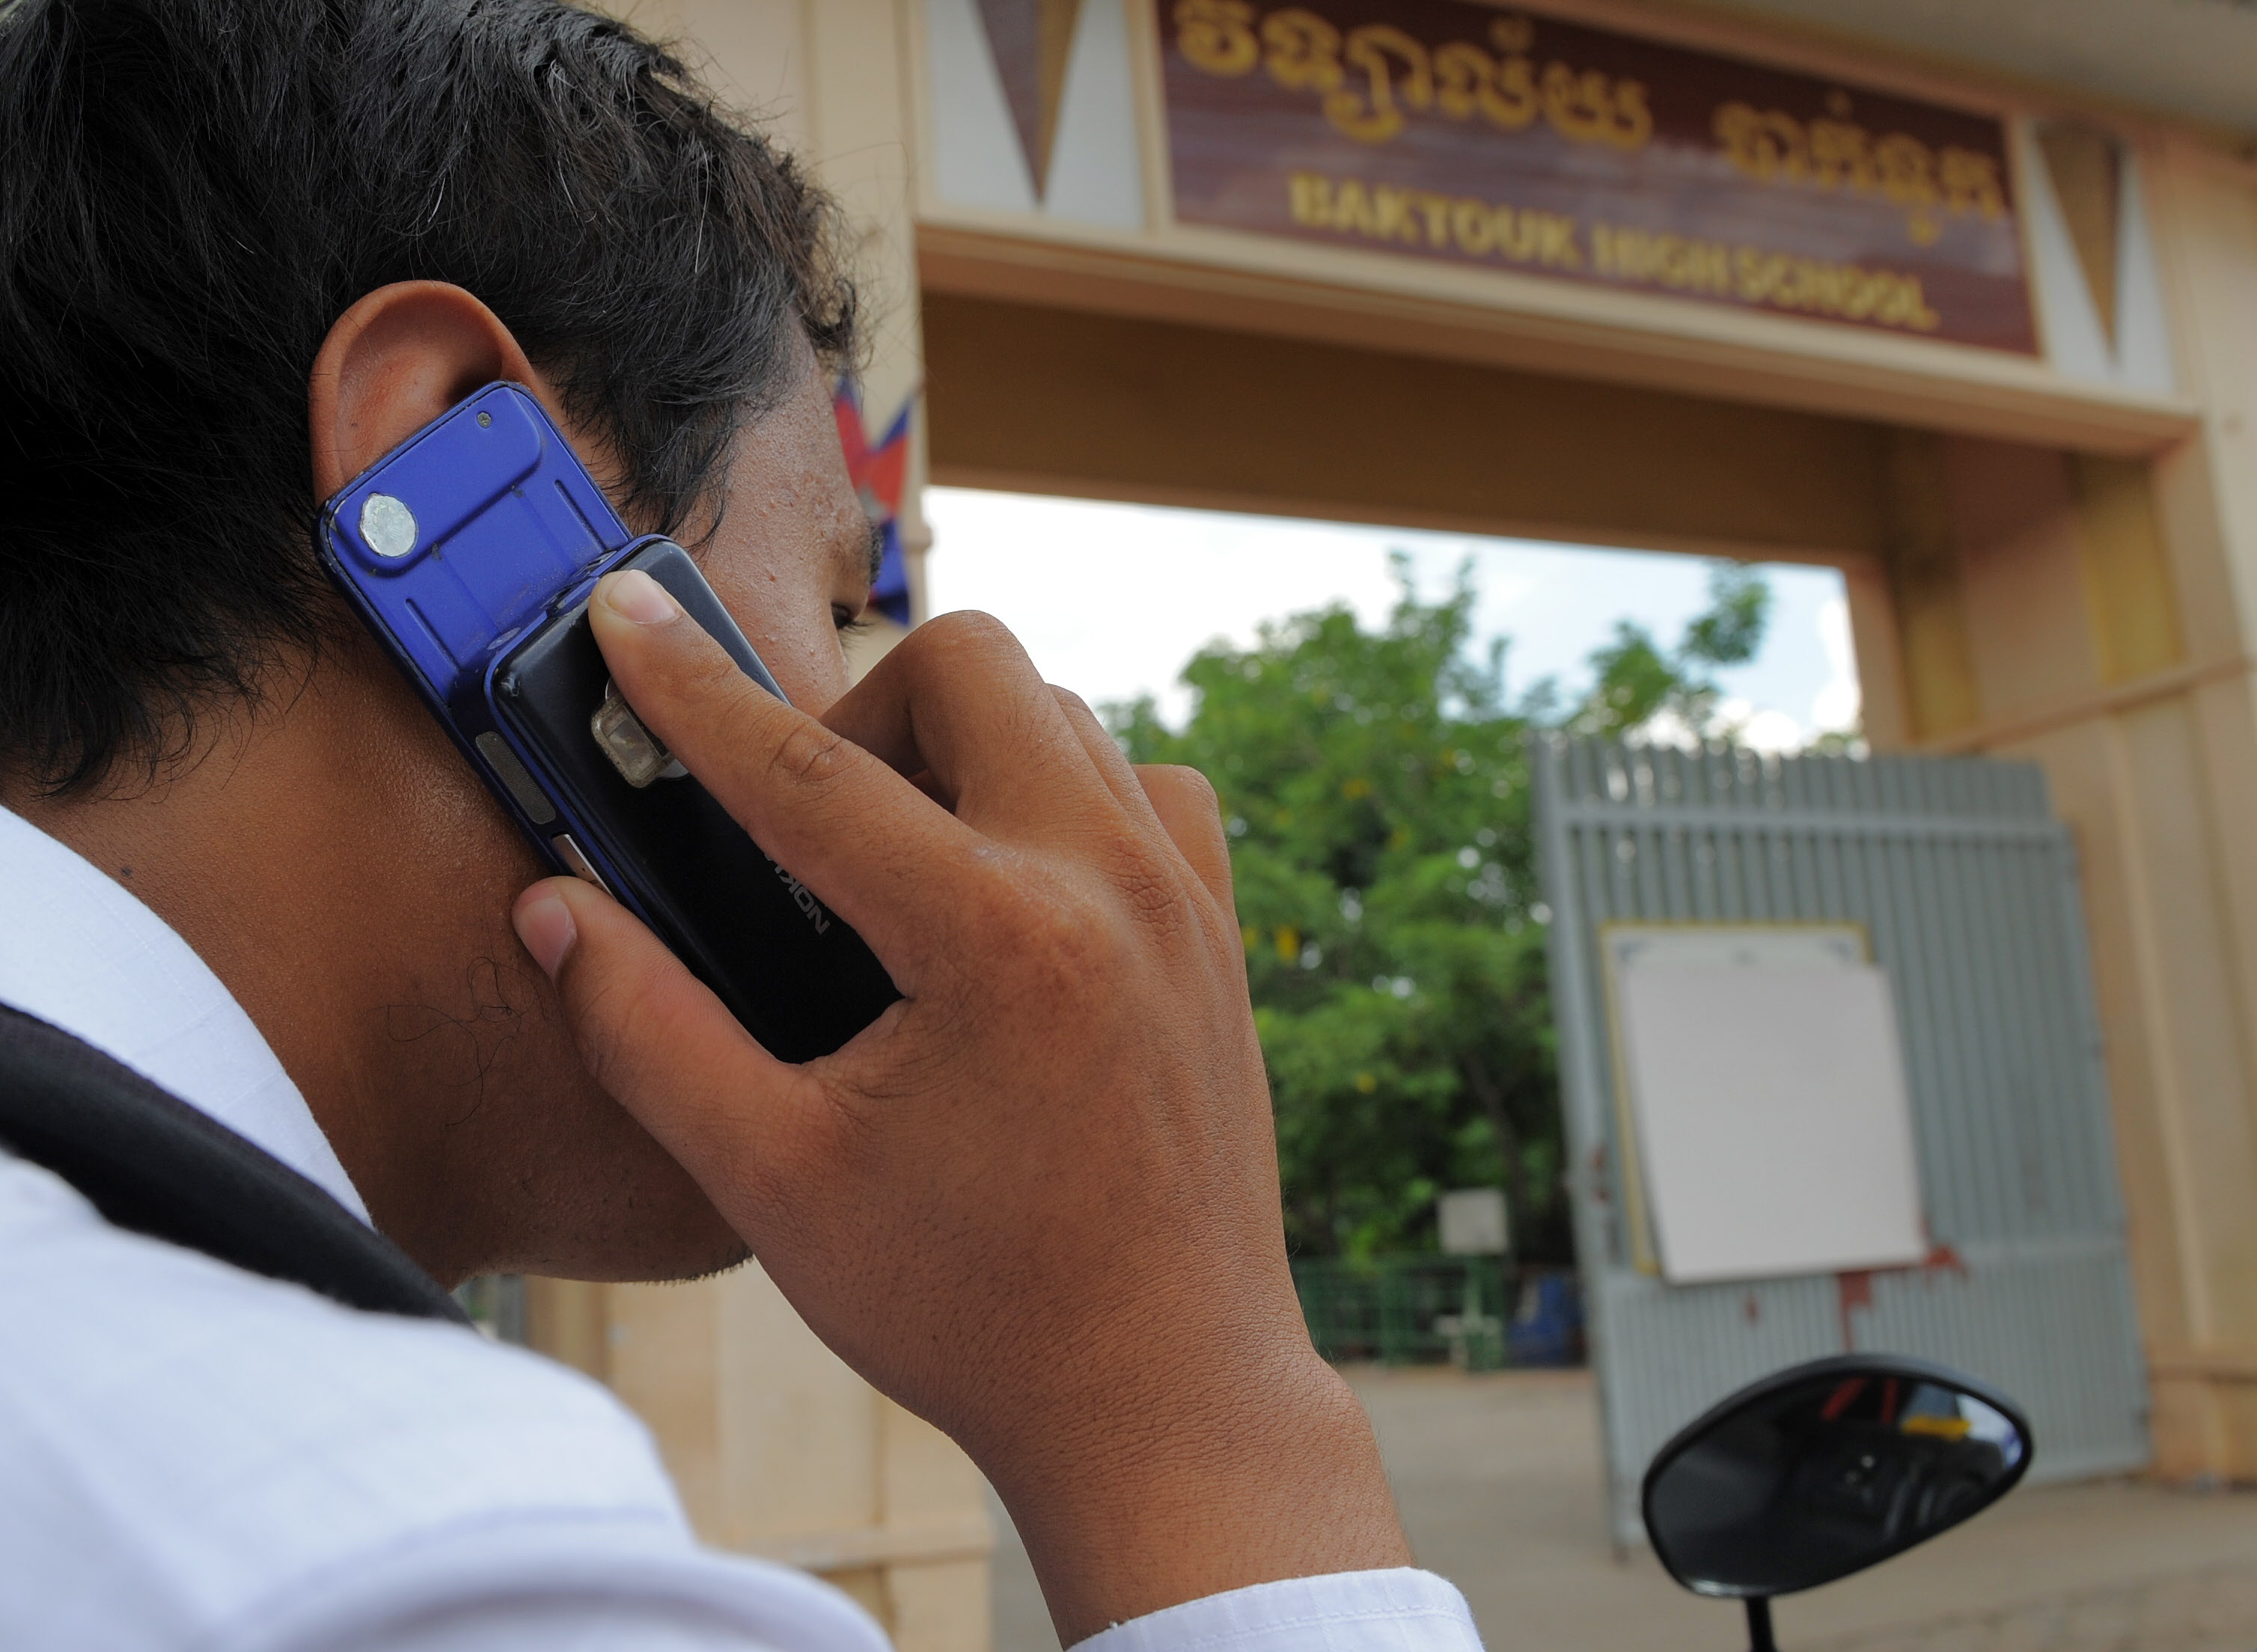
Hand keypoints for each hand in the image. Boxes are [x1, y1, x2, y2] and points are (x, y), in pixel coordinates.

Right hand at [511, 570, 1409, 1642]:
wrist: (1165, 1397)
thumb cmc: (972, 1308)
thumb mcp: (773, 1181)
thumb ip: (649, 1030)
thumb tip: (559, 913)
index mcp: (992, 937)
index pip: (802, 765)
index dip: (689, 688)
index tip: (624, 615)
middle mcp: (1107, 884)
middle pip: (971, 662)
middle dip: (862, 706)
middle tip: (811, 827)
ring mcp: (1183, 901)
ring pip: (1064, 712)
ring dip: (964, 746)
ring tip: (903, 868)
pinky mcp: (1220, 935)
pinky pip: (1147, 786)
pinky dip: (1068, 794)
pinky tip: (1014, 891)